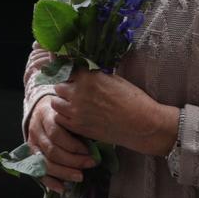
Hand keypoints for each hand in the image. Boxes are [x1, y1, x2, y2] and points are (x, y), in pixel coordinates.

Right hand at [27, 97, 95, 189]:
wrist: (42, 108)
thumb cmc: (62, 112)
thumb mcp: (70, 112)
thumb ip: (79, 125)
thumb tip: (96, 145)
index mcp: (46, 115)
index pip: (56, 133)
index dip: (73, 145)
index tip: (90, 151)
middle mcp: (36, 129)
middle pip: (51, 150)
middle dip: (72, 161)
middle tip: (90, 164)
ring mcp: (32, 142)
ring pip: (44, 162)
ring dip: (63, 172)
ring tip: (80, 176)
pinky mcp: (31, 154)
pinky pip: (38, 171)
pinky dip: (50, 181)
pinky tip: (62, 188)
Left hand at [50, 70, 179, 157]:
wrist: (142, 124)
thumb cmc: (133, 99)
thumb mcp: (113, 79)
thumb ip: (94, 76)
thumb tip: (83, 73)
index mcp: (88, 77)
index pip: (68, 70)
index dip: (72, 75)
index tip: (75, 79)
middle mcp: (78, 92)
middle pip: (59, 87)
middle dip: (65, 89)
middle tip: (75, 93)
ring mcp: (76, 111)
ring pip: (55, 103)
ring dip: (62, 102)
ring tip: (73, 105)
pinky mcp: (77, 127)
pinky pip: (59, 119)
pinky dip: (64, 116)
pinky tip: (74, 116)